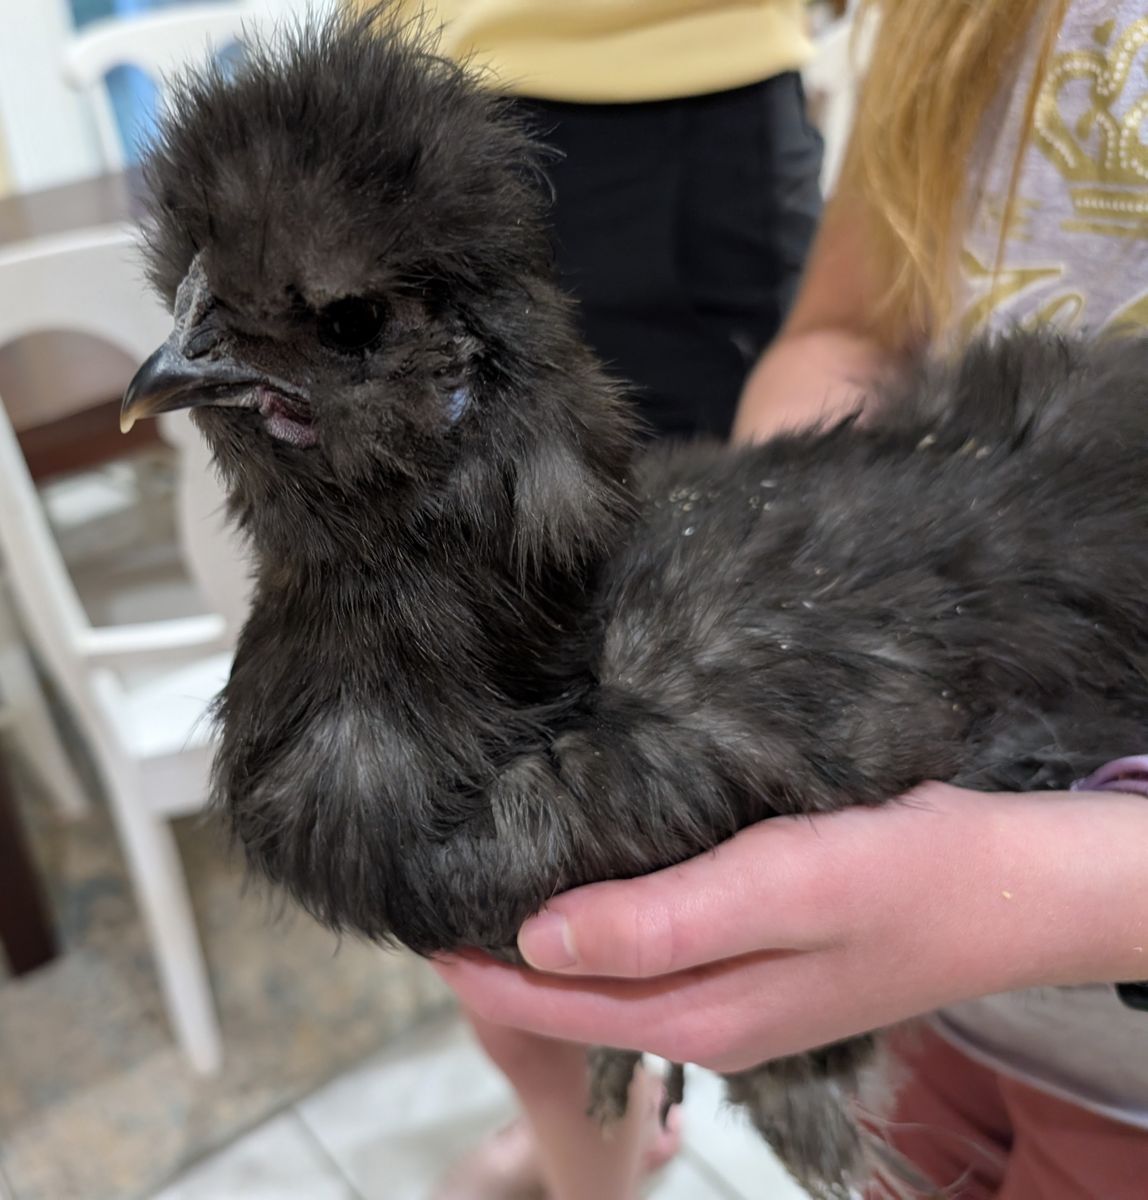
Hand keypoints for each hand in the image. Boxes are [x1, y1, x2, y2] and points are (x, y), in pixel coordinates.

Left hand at [435, 783, 1147, 1071]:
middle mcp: (710, 1014)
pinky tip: (597, 872)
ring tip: (494, 876)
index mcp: (702, 1011)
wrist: (1013, 885)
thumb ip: (661, 922)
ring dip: (552, 937)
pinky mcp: (762, 955)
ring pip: (614, 975)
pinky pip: (660, 948)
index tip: (416, 914)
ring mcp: (738, 990)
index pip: (556, 1003)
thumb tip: (537, 938)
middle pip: (575, 999)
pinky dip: (611, 921)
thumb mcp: (780, 888)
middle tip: (440, 887)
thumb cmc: (905, 876)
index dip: (479, 966)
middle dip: (500, 957)